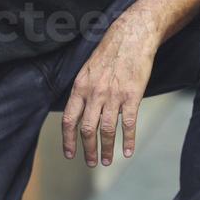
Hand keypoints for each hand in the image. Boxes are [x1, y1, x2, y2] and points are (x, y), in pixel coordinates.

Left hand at [61, 11, 157, 166]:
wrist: (132, 36)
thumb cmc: (110, 51)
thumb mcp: (88, 68)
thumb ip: (83, 90)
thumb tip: (79, 110)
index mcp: (81, 86)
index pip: (69, 119)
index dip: (68, 139)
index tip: (69, 153)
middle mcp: (94, 92)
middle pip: (87, 129)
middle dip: (88, 149)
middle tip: (91, 163)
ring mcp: (114, 95)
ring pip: (106, 130)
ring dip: (106, 149)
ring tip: (106, 161)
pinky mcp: (132, 96)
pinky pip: (128, 124)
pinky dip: (128, 140)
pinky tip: (128, 151)